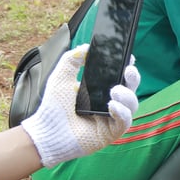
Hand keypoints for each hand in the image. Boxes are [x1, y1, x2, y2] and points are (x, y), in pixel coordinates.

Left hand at [20, 44, 139, 167]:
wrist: (46, 131)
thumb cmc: (53, 108)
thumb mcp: (61, 78)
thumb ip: (71, 60)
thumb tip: (86, 46)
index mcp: (102, 91)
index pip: (120, 77)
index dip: (127, 68)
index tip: (128, 58)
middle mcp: (111, 104)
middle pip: (131, 89)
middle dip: (133, 78)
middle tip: (128, 70)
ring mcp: (113, 119)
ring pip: (132, 105)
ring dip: (127, 96)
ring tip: (115, 91)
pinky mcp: (112, 133)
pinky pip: (125, 121)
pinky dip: (122, 112)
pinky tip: (112, 106)